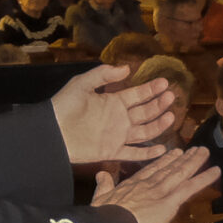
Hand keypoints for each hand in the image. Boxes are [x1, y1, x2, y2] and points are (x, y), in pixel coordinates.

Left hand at [49, 66, 184, 164]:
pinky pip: (133, 153)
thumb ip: (103, 74)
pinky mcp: (112, 151)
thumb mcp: (82, 84)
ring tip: (171, 116)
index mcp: (113, 102)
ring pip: (144, 131)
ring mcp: (117, 136)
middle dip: (158, 104)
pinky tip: (162, 149)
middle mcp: (119, 119)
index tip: (165, 83)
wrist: (51, 131)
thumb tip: (126, 68)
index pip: (138, 95)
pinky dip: (148, 153)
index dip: (151, 89)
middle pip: (145, 112)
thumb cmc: (64, 106)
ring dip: (158, 124)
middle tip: (171, 96)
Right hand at [92, 148, 220, 222]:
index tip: (171, 153)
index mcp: (132, 185)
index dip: (162, 161)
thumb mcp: (100, 198)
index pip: (151, 170)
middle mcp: (149, 184)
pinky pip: (191, 187)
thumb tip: (101, 174)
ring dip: (194, 162)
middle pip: (168, 168)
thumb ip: (104, 185)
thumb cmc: (103, 216)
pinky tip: (216, 171)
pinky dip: (204, 178)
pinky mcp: (170, 201)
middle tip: (193, 150)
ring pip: (181, 173)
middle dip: (181, 158)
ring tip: (204, 152)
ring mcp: (161, 191)